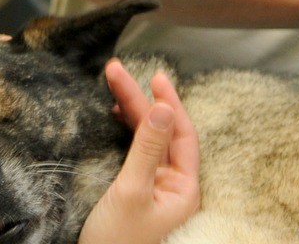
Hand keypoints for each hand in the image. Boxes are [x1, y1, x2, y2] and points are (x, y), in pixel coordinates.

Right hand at [79, 60, 198, 243]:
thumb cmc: (117, 242)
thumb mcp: (132, 190)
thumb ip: (147, 148)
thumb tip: (163, 108)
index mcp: (184, 189)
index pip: (183, 135)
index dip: (169, 102)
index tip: (153, 76)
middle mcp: (174, 186)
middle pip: (161, 132)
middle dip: (140, 101)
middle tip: (117, 71)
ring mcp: (156, 189)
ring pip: (148, 140)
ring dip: (132, 112)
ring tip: (114, 84)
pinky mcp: (137, 192)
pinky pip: (138, 153)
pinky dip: (128, 131)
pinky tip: (117, 116)